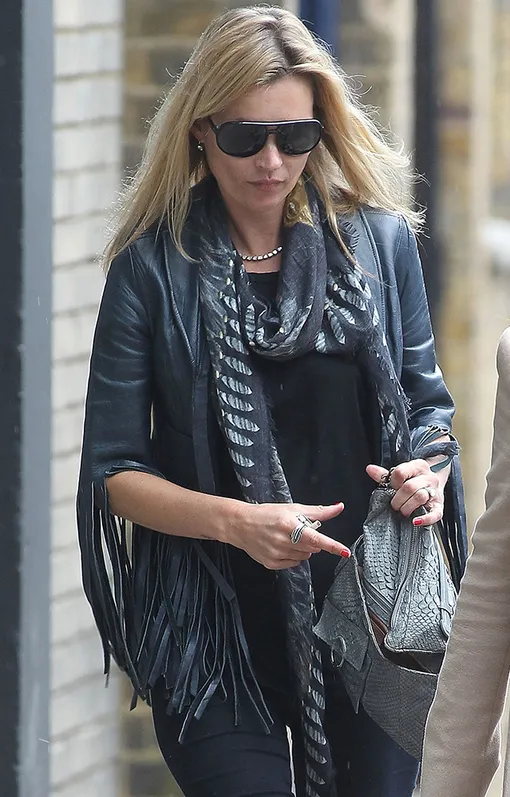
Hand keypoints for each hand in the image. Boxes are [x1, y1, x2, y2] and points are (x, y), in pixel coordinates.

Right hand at [226, 502, 349, 569]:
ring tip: (287, 537)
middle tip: (298, 530)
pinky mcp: (271, 564)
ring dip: (302, 548)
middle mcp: (283, 541)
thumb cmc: (267, 514)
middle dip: (311, 540)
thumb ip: (318, 511)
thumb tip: (339, 507)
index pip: (316, 539)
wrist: (241, 524)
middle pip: (313, 548)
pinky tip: (281, 546)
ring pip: (304, 556)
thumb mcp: (293, 508)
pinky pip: (293, 563)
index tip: (345, 552)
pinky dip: (292, 556)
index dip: (332, 546)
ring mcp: (277, 554)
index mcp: (290, 525)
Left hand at [366, 459, 443, 526]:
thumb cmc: (412, 480)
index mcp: (418, 466)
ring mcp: (435, 491)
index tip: (391, 488)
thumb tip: (370, 469)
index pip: (401, 472)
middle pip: (410, 487)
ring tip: (402, 511)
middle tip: (394, 505)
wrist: (433, 484)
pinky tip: (415, 521)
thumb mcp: (400, 474)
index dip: (392, 483)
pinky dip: (425, 519)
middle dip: (398, 499)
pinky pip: (436, 514)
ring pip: (420, 497)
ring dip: (407, 507)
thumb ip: (384, 474)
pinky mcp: (440, 506)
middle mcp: (429, 477)